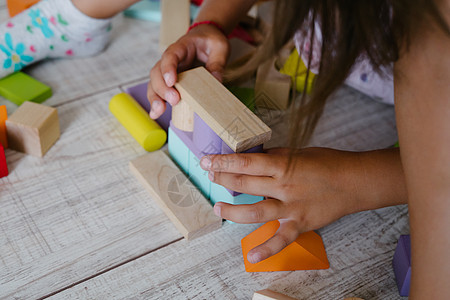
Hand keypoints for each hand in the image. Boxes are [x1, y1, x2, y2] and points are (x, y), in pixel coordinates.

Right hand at [147, 24, 228, 118]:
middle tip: (174, 100)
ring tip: (159, 111)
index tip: (172, 81)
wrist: (206, 38)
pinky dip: (156, 102)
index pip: (170, 55)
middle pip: (157, 72)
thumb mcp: (219, 48)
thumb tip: (216, 81)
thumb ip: (217, 63)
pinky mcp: (170, 81)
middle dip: (162, 88)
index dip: (168, 68)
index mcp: (182, 47)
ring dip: (155, 97)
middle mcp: (170, 59)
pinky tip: (155, 113)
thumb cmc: (211, 41)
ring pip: (154, 83)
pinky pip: (159, 90)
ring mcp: (168, 71)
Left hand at [200, 148, 373, 263]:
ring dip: (232, 211)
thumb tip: (251, 158)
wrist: (354, 182)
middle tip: (211, 176)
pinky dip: (267, 249)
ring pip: (255, 212)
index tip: (207, 160)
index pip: (245, 162)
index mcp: (282, 164)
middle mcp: (283, 186)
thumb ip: (274, 157)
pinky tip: (251, 256)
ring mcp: (291, 207)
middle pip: (245, 184)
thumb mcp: (297, 152)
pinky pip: (281, 239)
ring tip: (218, 207)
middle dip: (222, 180)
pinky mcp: (300, 224)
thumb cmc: (327, 163)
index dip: (223, 161)